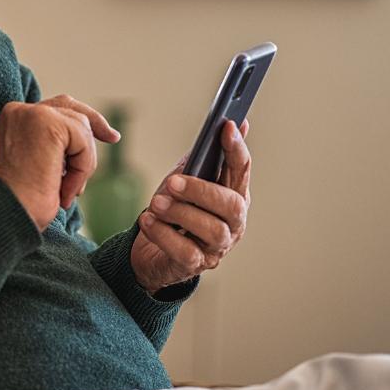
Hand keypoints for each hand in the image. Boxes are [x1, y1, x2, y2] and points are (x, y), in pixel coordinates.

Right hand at [0, 95, 120, 230]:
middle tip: (113, 138)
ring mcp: (32, 114)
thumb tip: (90, 133)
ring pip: (81, 127)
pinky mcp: (47, 124)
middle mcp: (20, 110)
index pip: (54, 107)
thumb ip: (55, 142)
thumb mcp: (39, 162)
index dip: (81, 120)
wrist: (9, 215)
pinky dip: (82, 168)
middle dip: (94, 124)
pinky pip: (83, 141)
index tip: (107, 134)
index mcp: (14, 117)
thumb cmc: (23, 200)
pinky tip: (66, 189)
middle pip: (70, 107)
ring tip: (66, 190)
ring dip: (82, 164)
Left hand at [131, 119, 250, 293]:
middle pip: (231, 204)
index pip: (242, 169)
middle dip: (202, 190)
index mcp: (233, 196)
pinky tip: (148, 221)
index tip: (226, 126)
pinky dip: (163, 234)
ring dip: (181, 212)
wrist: (153, 251)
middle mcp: (233, 222)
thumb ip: (203, 158)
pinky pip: (185, 252)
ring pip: (212, 229)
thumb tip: (229, 124)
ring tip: (156, 203)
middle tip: (173, 183)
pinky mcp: (197, 265)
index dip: (236, 148)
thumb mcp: (186, 180)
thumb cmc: (175, 210)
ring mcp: (217, 246)